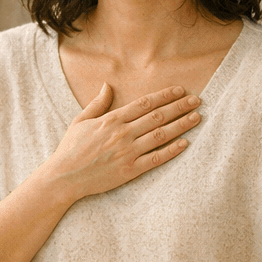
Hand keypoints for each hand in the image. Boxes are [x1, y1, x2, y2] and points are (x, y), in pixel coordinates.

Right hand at [47, 83, 201, 199]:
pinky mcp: (129, 171)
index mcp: (112, 120)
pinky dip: (171, 151)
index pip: (145, 103)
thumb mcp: (81, 121)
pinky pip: (155, 159)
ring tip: (196, 117)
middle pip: (158, 116)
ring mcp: (127, 153)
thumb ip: (98, 103)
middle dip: (179, 106)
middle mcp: (122, 134)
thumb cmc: (70, 149)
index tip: (180, 90)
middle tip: (197, 100)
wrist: (64, 177)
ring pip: (161, 135)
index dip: (165, 95)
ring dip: (181, 125)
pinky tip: (185, 143)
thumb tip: (107, 85)